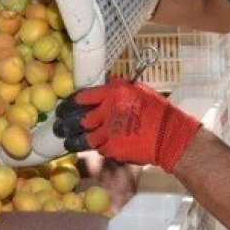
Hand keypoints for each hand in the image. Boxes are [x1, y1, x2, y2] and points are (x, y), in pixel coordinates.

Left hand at [53, 77, 201, 171]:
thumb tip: (104, 80)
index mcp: (113, 93)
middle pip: (77, 118)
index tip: (64, 106)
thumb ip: (118, 88)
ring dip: (71, 140)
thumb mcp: (138, 91)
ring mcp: (108, 132)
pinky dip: (94, 147)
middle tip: (58, 125)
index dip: (70, 102)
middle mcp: (108, 111)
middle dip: (64, 122)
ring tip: (65, 140)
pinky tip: (89, 148)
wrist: (171, 137)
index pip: (82, 96)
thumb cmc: (158, 111)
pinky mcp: (112, 149)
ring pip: (82, 137)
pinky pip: (97, 148)